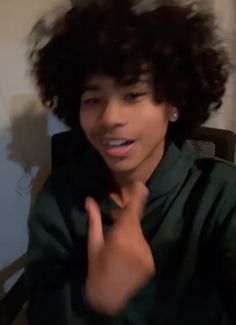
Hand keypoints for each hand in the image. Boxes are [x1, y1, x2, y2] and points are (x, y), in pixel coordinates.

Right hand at [84, 182, 154, 314]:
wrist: (108, 297)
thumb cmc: (96, 269)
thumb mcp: (93, 244)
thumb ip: (94, 220)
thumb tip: (89, 200)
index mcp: (121, 238)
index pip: (132, 212)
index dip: (138, 197)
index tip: (140, 184)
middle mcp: (137, 244)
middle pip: (135, 222)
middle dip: (126, 217)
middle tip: (113, 218)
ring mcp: (146, 255)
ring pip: (139, 234)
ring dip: (131, 232)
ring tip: (119, 240)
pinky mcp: (150, 263)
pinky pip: (143, 246)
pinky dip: (136, 244)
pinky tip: (126, 253)